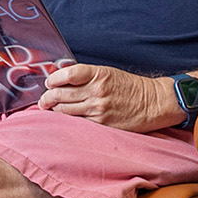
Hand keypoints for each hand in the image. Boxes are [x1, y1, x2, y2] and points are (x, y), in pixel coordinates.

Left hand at [39, 63, 184, 131]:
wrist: (153, 103)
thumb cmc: (129, 87)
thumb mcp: (108, 73)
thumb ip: (86, 77)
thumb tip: (61, 80)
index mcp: (98, 74)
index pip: (67, 74)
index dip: (53, 79)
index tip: (49, 82)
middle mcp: (97, 90)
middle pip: (61, 93)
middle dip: (48, 97)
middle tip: (44, 100)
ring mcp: (98, 108)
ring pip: (66, 109)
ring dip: (54, 109)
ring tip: (50, 109)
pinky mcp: (101, 123)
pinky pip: (78, 121)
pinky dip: (69, 119)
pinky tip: (65, 117)